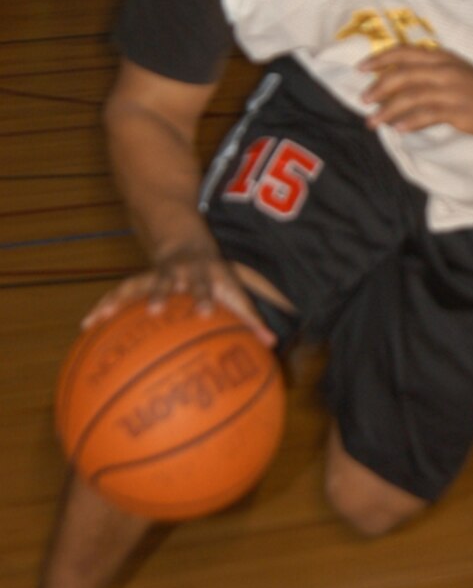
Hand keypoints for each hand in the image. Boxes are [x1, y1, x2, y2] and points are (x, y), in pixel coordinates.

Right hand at [81, 247, 274, 342]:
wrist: (185, 242)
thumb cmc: (215, 276)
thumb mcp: (233, 291)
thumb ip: (250, 318)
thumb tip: (272, 345)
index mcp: (203, 276)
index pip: (206, 287)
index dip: (204, 299)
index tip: (204, 314)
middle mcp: (178, 273)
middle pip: (168, 282)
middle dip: (161, 294)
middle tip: (155, 310)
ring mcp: (153, 276)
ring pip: (134, 285)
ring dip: (120, 299)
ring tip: (102, 316)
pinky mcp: (136, 281)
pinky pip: (117, 295)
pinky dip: (102, 308)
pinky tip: (86, 326)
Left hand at [360, 46, 472, 134]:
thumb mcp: (452, 70)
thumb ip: (427, 72)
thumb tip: (394, 85)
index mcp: (439, 57)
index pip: (403, 52)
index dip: (379, 58)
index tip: (360, 69)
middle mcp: (442, 69)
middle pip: (402, 74)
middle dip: (378, 87)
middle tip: (363, 100)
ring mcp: (451, 89)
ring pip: (411, 96)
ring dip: (387, 110)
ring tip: (373, 121)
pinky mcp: (459, 109)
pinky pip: (428, 114)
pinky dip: (410, 122)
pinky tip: (398, 129)